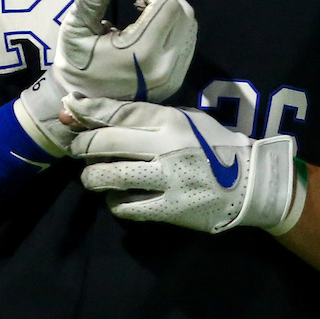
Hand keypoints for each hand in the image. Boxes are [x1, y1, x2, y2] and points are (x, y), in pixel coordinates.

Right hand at [53, 0, 195, 103]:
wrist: (82, 103)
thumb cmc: (76, 63)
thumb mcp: (75, 29)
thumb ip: (90, 0)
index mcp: (142, 51)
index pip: (166, 5)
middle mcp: (165, 65)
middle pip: (183, 14)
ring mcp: (173, 76)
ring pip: (189, 28)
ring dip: (173, 8)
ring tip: (147, 3)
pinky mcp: (175, 82)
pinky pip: (187, 44)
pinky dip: (176, 26)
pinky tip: (154, 23)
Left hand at [66, 95, 305, 234]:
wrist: (251, 183)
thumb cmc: (213, 145)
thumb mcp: (185, 120)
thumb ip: (146, 118)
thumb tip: (98, 113)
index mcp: (170, 121)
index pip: (118, 112)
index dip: (88, 111)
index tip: (68, 109)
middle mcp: (166, 147)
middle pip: (106, 143)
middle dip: (82, 145)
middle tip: (76, 149)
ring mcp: (168, 179)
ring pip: (111, 176)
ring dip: (91, 176)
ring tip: (90, 176)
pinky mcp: (171, 208)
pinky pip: (128, 207)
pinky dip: (115, 202)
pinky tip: (115, 198)